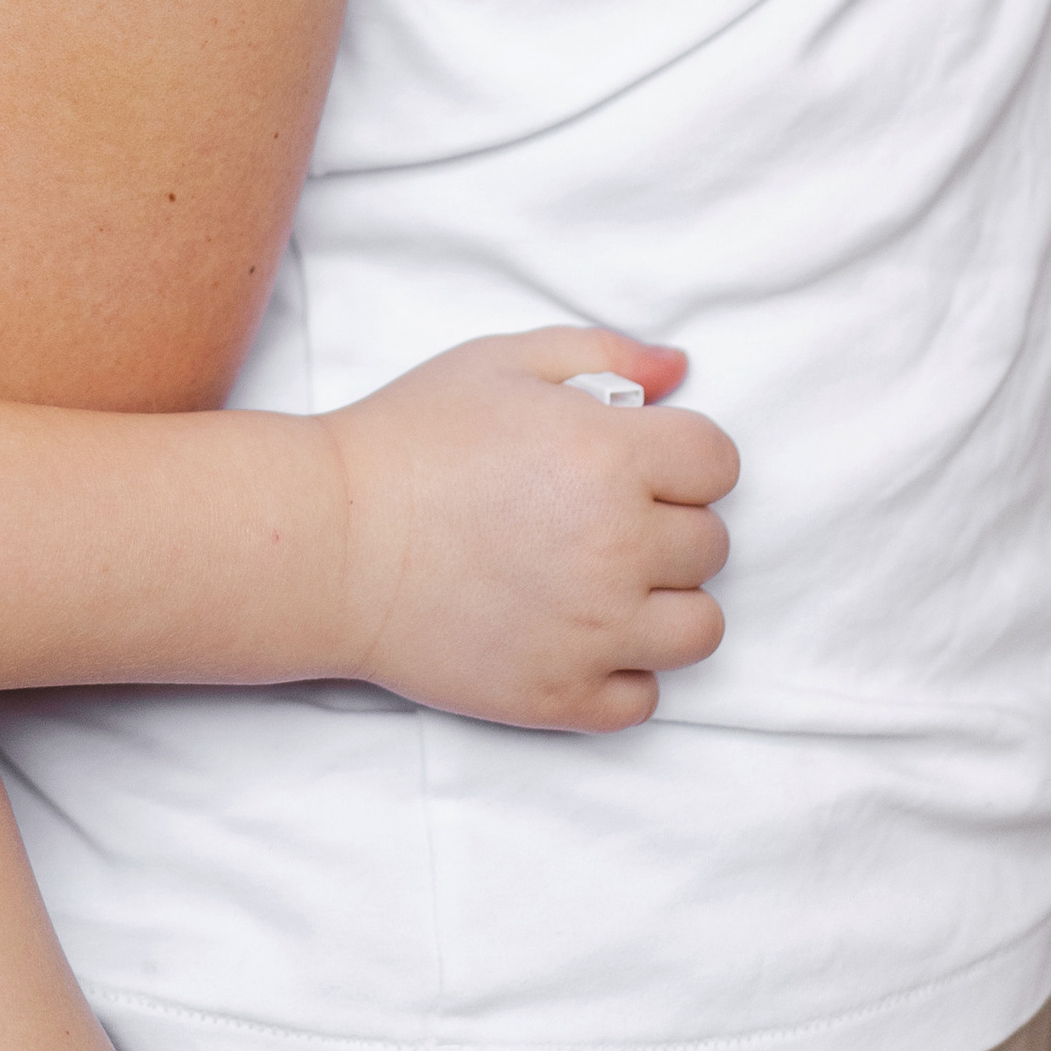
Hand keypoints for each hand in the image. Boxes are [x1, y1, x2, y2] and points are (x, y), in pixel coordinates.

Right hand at [319, 329, 735, 731]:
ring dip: (663, 602)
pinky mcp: (562, 696)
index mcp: (610, 457)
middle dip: (667, 522)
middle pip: (711, 544)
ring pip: (699, 628)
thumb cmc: (410, 439)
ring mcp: (594, 632)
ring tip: (601, 579)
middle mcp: (617, 548)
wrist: (331, 541)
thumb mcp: (500, 363)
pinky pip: (645, 697)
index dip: (682, 455)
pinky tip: (575, 633)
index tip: (638, 460)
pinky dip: (621, 670)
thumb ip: (602, 353)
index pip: (719, 462)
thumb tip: (680, 371)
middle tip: (598, 514)